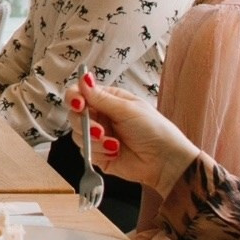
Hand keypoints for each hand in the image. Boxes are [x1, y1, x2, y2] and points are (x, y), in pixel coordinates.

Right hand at [74, 77, 200, 190]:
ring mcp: (98, 136)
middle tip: (99, 131)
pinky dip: (98, 152)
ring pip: (77, 134)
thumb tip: (84, 78)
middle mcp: (101, 116)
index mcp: (108, 100)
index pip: (81, 93)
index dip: (74, 97)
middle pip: (75, 115)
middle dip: (84, 123)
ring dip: (94, 140)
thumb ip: (101, 97)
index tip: (78, 104)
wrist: (164, 161)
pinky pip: (85, 151)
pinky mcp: (98, 154)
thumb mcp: (127, 109)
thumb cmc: (153, 130)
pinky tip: (115, 152)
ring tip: (114, 144)